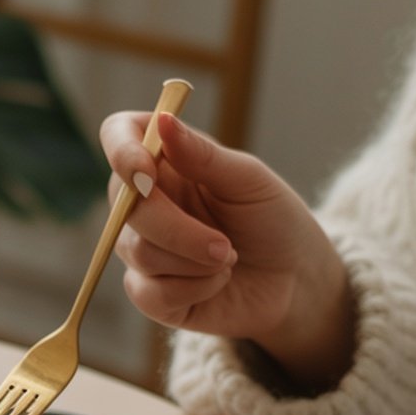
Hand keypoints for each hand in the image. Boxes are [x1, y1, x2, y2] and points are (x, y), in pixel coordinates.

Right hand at [100, 111, 355, 392]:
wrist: (296, 281)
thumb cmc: (274, 221)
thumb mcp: (248, 181)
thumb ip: (203, 156)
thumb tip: (163, 121)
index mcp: (165, 161)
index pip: (119, 136)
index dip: (122, 152)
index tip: (147, 173)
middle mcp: (146, 200)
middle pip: (126, 205)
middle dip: (175, 228)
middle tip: (224, 246)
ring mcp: (143, 247)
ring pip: (138, 251)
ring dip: (193, 260)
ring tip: (230, 258)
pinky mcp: (150, 293)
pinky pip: (149, 293)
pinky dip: (192, 289)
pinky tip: (218, 282)